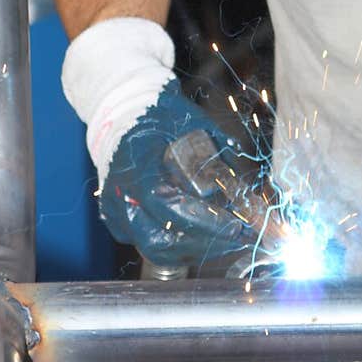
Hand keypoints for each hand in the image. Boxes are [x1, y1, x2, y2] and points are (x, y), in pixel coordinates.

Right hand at [62, 18, 252, 267]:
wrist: (123, 112)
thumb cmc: (162, 115)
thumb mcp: (195, 125)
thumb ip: (219, 157)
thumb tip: (246, 192)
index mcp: (138, 164)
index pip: (169, 206)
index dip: (205, 222)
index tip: (236, 226)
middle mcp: (121, 192)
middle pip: (161, 240)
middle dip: (205, 244)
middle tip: (238, 237)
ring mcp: (115, 209)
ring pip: (154, 249)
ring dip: (194, 249)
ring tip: (224, 239)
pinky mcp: (115, 220)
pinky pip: (146, 243)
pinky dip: (177, 246)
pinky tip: (201, 235)